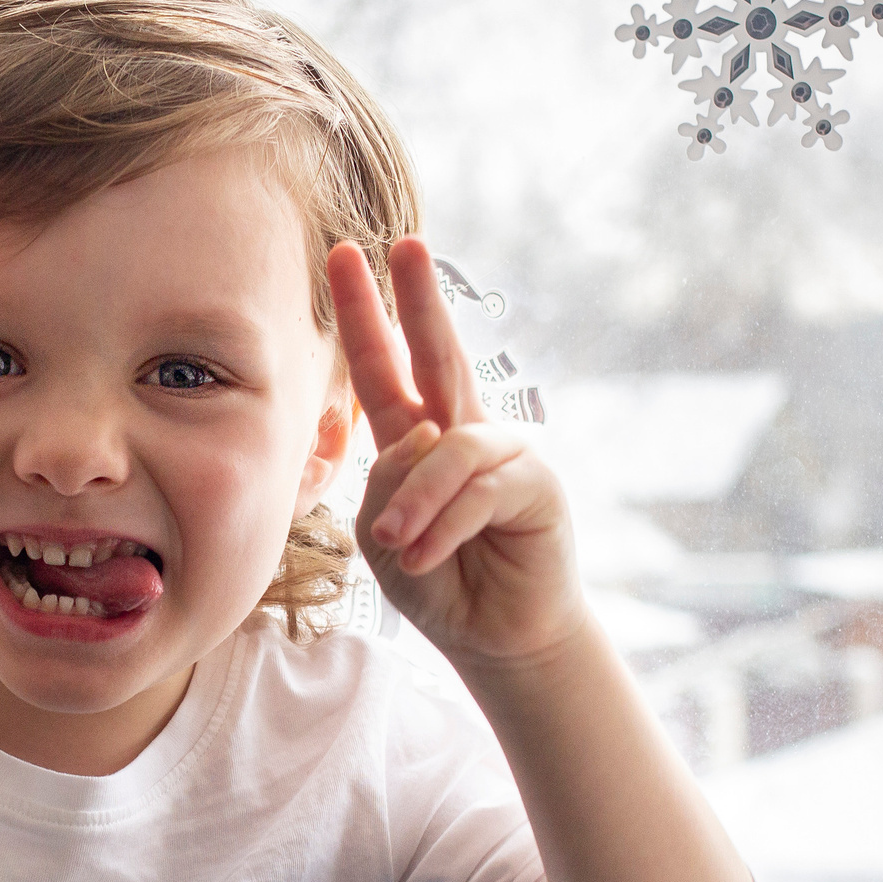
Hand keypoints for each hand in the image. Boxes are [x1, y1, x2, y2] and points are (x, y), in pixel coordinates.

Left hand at [329, 236, 590, 667]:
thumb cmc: (438, 581)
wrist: (492, 637)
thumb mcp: (385, 533)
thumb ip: (389, 481)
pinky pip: (479, 488)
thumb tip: (422, 435)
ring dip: (414, 502)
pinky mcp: (537, 484)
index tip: (345, 256)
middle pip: (437, 354)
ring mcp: (505, 452)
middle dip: (418, 300)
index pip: (384, 367)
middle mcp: (462, 433)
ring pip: (448, 449)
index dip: (365, 315)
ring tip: (397, 545)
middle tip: (405, 244)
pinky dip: (444, 525)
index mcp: (418, 438)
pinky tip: (425, 558)